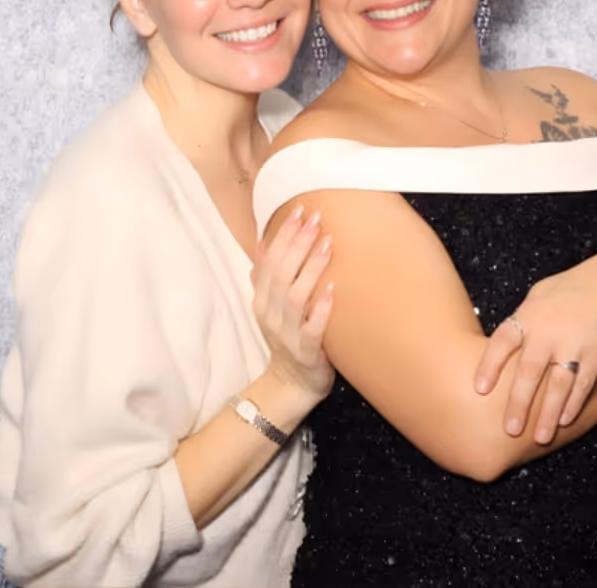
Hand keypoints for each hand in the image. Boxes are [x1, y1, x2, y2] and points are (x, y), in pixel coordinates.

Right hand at [251, 206, 334, 401]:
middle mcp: (271, 314)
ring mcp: (287, 334)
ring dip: (311, 268)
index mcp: (262, 300)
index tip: (299, 211)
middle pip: (281, 273)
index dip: (283, 235)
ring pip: (295, 296)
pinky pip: (312, 328)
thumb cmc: (288, 338)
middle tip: (316, 218)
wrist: (291, 384)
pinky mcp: (306, 351)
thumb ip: (267, 277)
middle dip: (297, 243)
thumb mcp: (272, 306)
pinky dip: (321, 308)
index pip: (270, 261)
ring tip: (328, 244)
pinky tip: (334, 289)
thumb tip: (263, 243)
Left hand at [475, 252, 596, 444]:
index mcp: (529, 314)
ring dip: (549, 413)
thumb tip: (506, 345)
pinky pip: (584, 381)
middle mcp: (549, 329)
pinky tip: (567, 420)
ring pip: (558, 384)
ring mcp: (574, 341)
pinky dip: (575, 402)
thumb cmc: (573, 287)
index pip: (502, 342)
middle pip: (529, 371)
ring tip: (540, 436)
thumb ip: (524, 320)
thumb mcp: (540, 295)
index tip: (479, 388)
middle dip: (518, 402)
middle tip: (509, 429)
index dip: (489, 365)